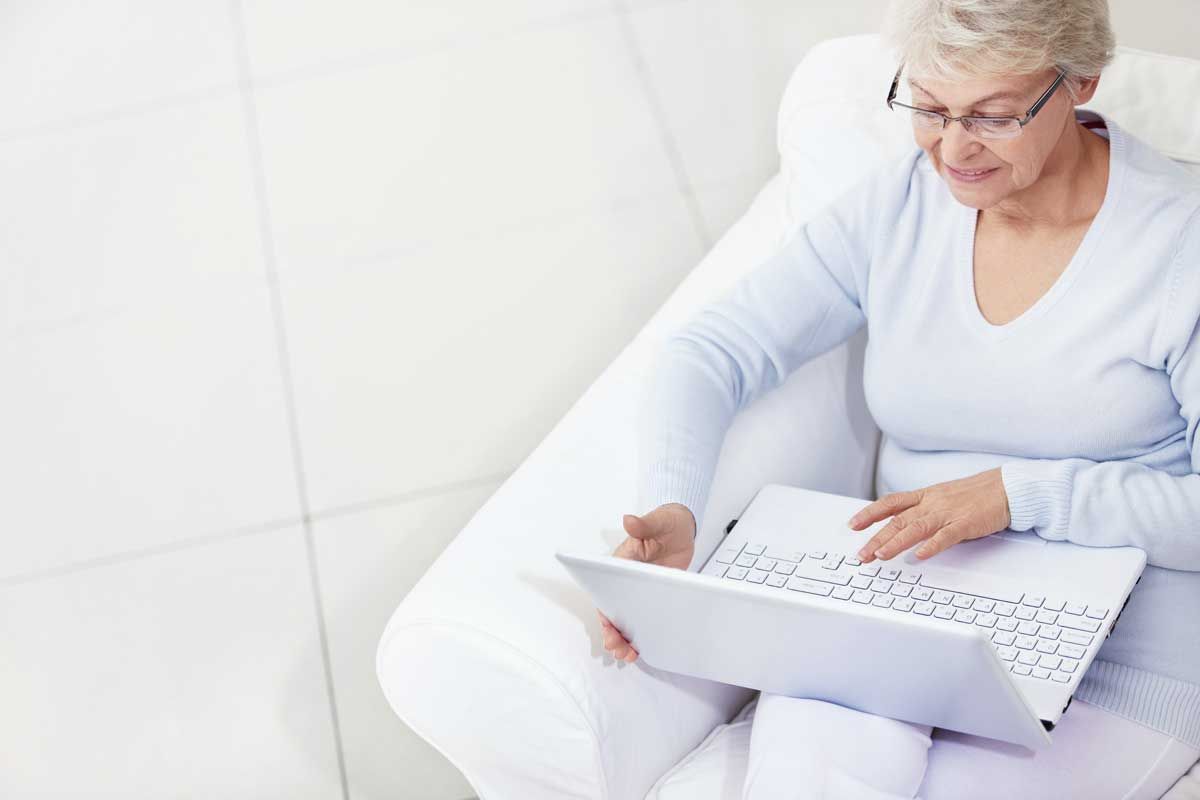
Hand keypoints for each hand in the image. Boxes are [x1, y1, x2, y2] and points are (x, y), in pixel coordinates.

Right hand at [597, 502, 695, 663]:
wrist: (682, 529)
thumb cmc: (667, 523)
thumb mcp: (659, 521)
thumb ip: (644, 524)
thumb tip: (629, 520)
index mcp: (622, 561)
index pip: (606, 588)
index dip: (605, 609)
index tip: (607, 625)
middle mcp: (626, 579)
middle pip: (612, 609)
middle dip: (611, 631)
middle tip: (617, 649)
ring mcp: (638, 590)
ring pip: (624, 618)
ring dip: (622, 639)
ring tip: (626, 656)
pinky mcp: (652, 597)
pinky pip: (641, 619)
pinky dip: (639, 636)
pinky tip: (640, 650)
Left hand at [846, 468, 1010, 561]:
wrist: (1007, 487)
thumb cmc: (976, 494)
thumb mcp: (943, 498)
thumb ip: (924, 510)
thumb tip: (904, 526)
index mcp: (925, 496)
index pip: (890, 503)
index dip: (870, 513)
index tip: (853, 525)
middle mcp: (932, 503)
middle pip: (897, 521)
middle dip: (876, 538)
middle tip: (861, 555)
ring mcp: (948, 513)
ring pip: (915, 528)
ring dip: (895, 543)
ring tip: (880, 556)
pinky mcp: (966, 523)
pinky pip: (946, 536)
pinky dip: (931, 546)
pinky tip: (919, 556)